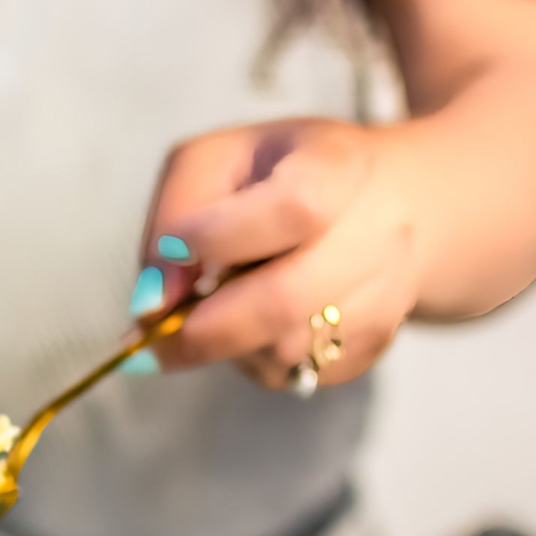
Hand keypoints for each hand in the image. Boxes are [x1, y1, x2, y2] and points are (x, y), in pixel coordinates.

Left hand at [133, 118, 420, 388]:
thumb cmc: (277, 176)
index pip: (294, 208)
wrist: (383, 201)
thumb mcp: (212, 161)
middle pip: (286, 300)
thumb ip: (173, 215)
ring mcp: (385, 295)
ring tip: (212, 310)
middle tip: (149, 336)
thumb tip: (152, 303)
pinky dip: (254, 360)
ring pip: (287, 351)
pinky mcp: (375, 345)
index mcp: (338, 167)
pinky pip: (296, 375)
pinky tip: (252, 326)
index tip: (173, 247)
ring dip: (227, 344)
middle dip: (202, 328)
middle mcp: (379, 233)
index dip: (221, 237)